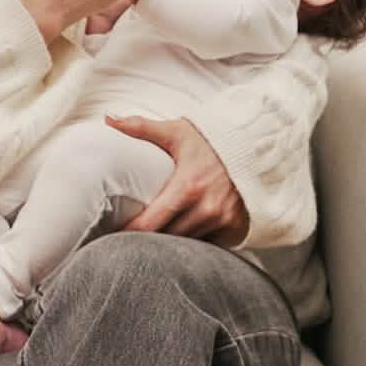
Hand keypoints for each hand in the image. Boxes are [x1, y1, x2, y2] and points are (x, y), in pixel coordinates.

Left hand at [109, 114, 250, 245]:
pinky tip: (185, 234)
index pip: (149, 225)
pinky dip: (195, 242)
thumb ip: (141, 128)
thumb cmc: (211, 140)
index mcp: (187, 187)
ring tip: (155, 238)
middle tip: (130, 237)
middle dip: (147, 239)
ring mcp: (222, 221)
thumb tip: (109, 120)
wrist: (256, 144)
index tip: (114, 232)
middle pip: (165, 238)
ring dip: (171, 242)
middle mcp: (206, 209)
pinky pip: (208, 245)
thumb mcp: (177, 132)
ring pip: (186, 244)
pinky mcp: (235, 229)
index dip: (128, 233)